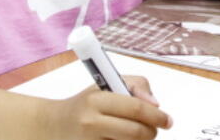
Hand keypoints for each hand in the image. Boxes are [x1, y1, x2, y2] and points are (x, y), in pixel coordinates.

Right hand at [43, 76, 169, 139]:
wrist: (51, 125)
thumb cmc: (84, 104)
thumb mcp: (105, 85)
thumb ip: (135, 87)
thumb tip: (156, 104)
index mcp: (97, 99)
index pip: (136, 109)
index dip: (157, 116)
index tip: (168, 120)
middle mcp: (91, 122)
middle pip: (137, 132)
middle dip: (151, 132)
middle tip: (153, 130)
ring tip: (132, 134)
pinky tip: (117, 139)